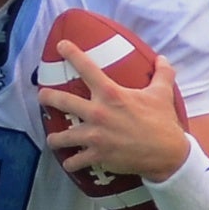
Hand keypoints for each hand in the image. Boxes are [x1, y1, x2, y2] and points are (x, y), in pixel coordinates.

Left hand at [38, 42, 189, 180]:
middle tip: (42, 96)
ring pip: (63, 137)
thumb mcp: (162, 93)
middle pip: (63, 101)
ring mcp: (95, 136)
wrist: (166, 153)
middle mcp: (98, 113)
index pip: (87, 68)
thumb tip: (162, 59)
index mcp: (111, 94)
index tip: (61, 45)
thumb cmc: (162, 121)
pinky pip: (75, 161)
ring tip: (52, 139)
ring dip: (55, 139)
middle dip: (47, 98)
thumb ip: (162, 74)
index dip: (72, 54)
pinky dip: (71, 163)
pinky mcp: (97, 156)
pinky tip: (70, 163)